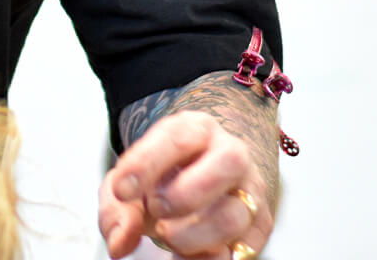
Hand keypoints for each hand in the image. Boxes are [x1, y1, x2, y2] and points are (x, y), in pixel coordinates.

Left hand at [99, 112, 269, 258]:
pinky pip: (241, 250)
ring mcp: (250, 191)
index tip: (122, 190)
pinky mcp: (260, 226)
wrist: (200, 181)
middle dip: (184, 194)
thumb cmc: (164, 178)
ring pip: (233, 216)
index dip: (147, 163)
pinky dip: (208, 258)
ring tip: (168, 235)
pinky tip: (186, 254)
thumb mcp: (132, 180)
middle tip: (156, 209)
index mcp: (196, 130)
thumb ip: (116, 207)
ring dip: (191, 236)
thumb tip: (121, 240)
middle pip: (228, 163)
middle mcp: (230, 154)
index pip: (178, 137)